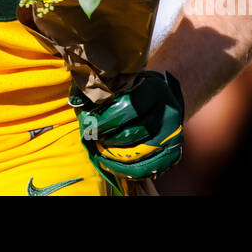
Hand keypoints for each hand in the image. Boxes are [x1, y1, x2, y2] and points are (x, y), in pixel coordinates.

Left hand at [73, 70, 184, 191]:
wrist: (166, 99)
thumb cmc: (138, 89)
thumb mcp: (126, 82)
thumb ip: (106, 91)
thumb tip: (79, 104)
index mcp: (155, 90)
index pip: (127, 108)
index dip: (105, 119)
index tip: (88, 124)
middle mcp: (168, 113)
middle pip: (131, 133)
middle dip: (106, 138)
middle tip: (91, 137)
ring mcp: (172, 135)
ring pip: (137, 153)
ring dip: (112, 155)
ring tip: (98, 149)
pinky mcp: (172, 153)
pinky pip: (145, 169)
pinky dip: (124, 169)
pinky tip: (110, 162)